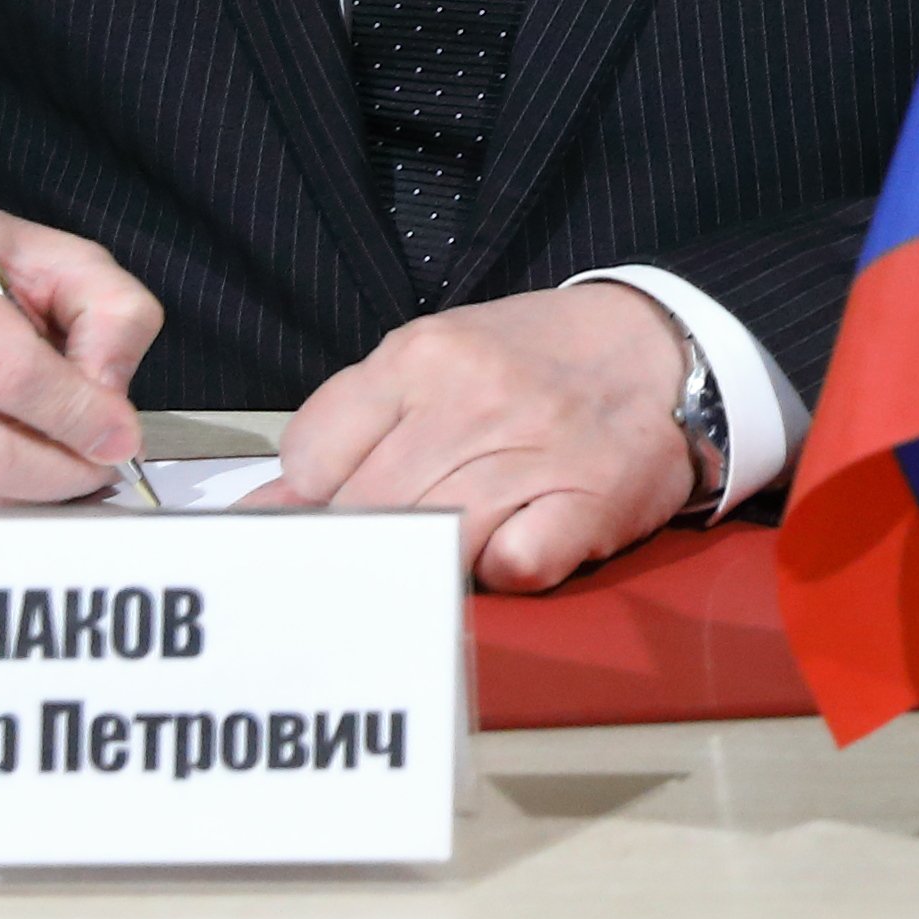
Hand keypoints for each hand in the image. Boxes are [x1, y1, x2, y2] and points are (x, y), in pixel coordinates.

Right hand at [0, 196, 163, 507]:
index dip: (80, 415)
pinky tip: (16, 457)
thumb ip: (111, 311)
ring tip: (70, 458)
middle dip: (63, 470)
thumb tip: (111, 393)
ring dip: (34, 488)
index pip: (11, 374)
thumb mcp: (55, 255)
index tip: (123, 434)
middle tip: (105, 460)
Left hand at [257, 288, 698, 588]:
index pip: (312, 458)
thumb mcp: (432, 367)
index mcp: (419, 355)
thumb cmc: (531, 365)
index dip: (324, 494)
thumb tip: (259, 511)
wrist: (660, 346)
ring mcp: (532, 446)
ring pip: (429, 544)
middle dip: (373, 538)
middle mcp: (470, 395)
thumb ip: (349, 429)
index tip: (358, 496)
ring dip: (437, 559)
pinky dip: (502, 572)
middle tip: (407, 534)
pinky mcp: (589, 498)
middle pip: (366, 511)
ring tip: (465, 536)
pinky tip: (516, 542)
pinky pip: (510, 568)